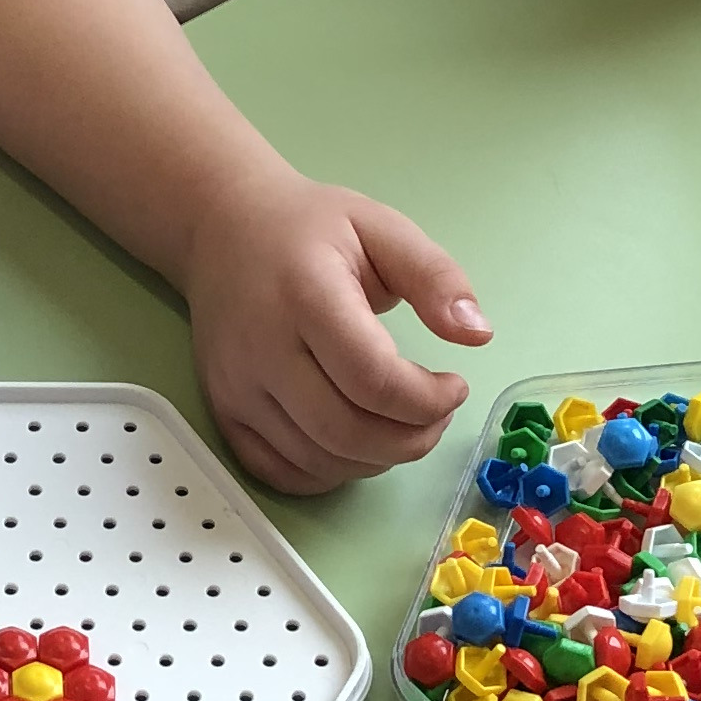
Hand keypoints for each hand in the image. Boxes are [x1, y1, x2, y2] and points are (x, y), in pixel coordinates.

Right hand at [181, 163, 488, 493]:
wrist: (221, 229)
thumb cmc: (308, 228)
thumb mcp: (380, 227)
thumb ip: (434, 276)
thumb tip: (478, 334)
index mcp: (304, 294)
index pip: (372, 379)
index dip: (428, 400)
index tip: (455, 385)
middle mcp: (262, 348)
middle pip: (346, 431)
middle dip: (412, 438)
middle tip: (437, 414)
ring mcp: (236, 387)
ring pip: (319, 459)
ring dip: (378, 458)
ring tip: (403, 422)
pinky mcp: (223, 411)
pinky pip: (281, 472)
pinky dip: (331, 473)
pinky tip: (356, 441)